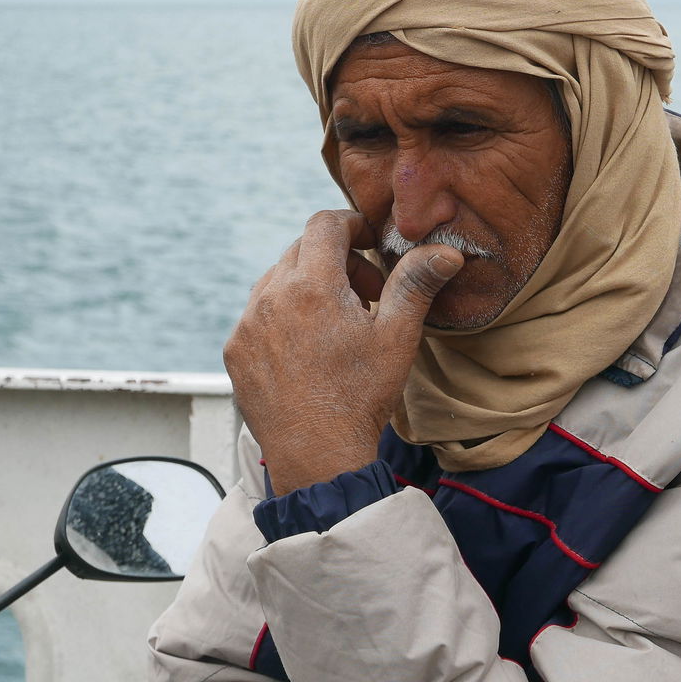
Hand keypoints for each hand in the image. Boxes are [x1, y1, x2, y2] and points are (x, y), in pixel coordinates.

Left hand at [223, 210, 463, 494]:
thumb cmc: (361, 397)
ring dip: (307, 287)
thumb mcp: (397, 336)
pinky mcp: (234, 350)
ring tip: (337, 323)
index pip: (325, 224)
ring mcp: (246, 325)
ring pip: (276, 280)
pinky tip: (308, 347)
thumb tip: (445, 252)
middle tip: (367, 295)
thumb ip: (415, 284)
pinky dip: (282, 316)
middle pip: (301, 250)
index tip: (370, 244)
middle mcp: (270, 297)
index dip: (353, 226)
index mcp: (311, 286)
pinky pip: (257, 314)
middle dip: (336, 260)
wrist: (318, 457)